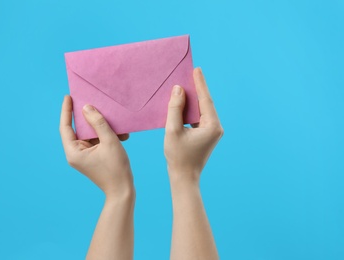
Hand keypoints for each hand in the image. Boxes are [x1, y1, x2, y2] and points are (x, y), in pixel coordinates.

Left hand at [59, 95, 133, 197]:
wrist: (123, 191)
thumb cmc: (116, 168)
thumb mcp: (109, 141)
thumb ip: (98, 123)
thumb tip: (87, 108)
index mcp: (73, 151)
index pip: (66, 127)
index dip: (66, 111)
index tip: (68, 97)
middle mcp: (75, 154)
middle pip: (78, 129)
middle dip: (88, 117)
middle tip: (93, 102)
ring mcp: (84, 156)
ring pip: (90, 135)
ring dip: (102, 128)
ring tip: (115, 121)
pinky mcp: (93, 158)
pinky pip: (97, 141)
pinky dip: (106, 136)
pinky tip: (121, 134)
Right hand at [164, 67, 223, 182]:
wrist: (184, 177)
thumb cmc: (178, 156)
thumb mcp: (173, 130)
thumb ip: (175, 109)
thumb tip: (179, 90)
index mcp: (212, 126)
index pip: (206, 100)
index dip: (200, 84)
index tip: (197, 69)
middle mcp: (216, 127)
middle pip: (205, 103)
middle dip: (197, 89)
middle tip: (191, 73)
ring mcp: (212, 132)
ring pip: (202, 110)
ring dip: (193, 99)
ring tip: (186, 84)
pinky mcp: (206, 135)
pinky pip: (199, 118)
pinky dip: (191, 110)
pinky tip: (183, 102)